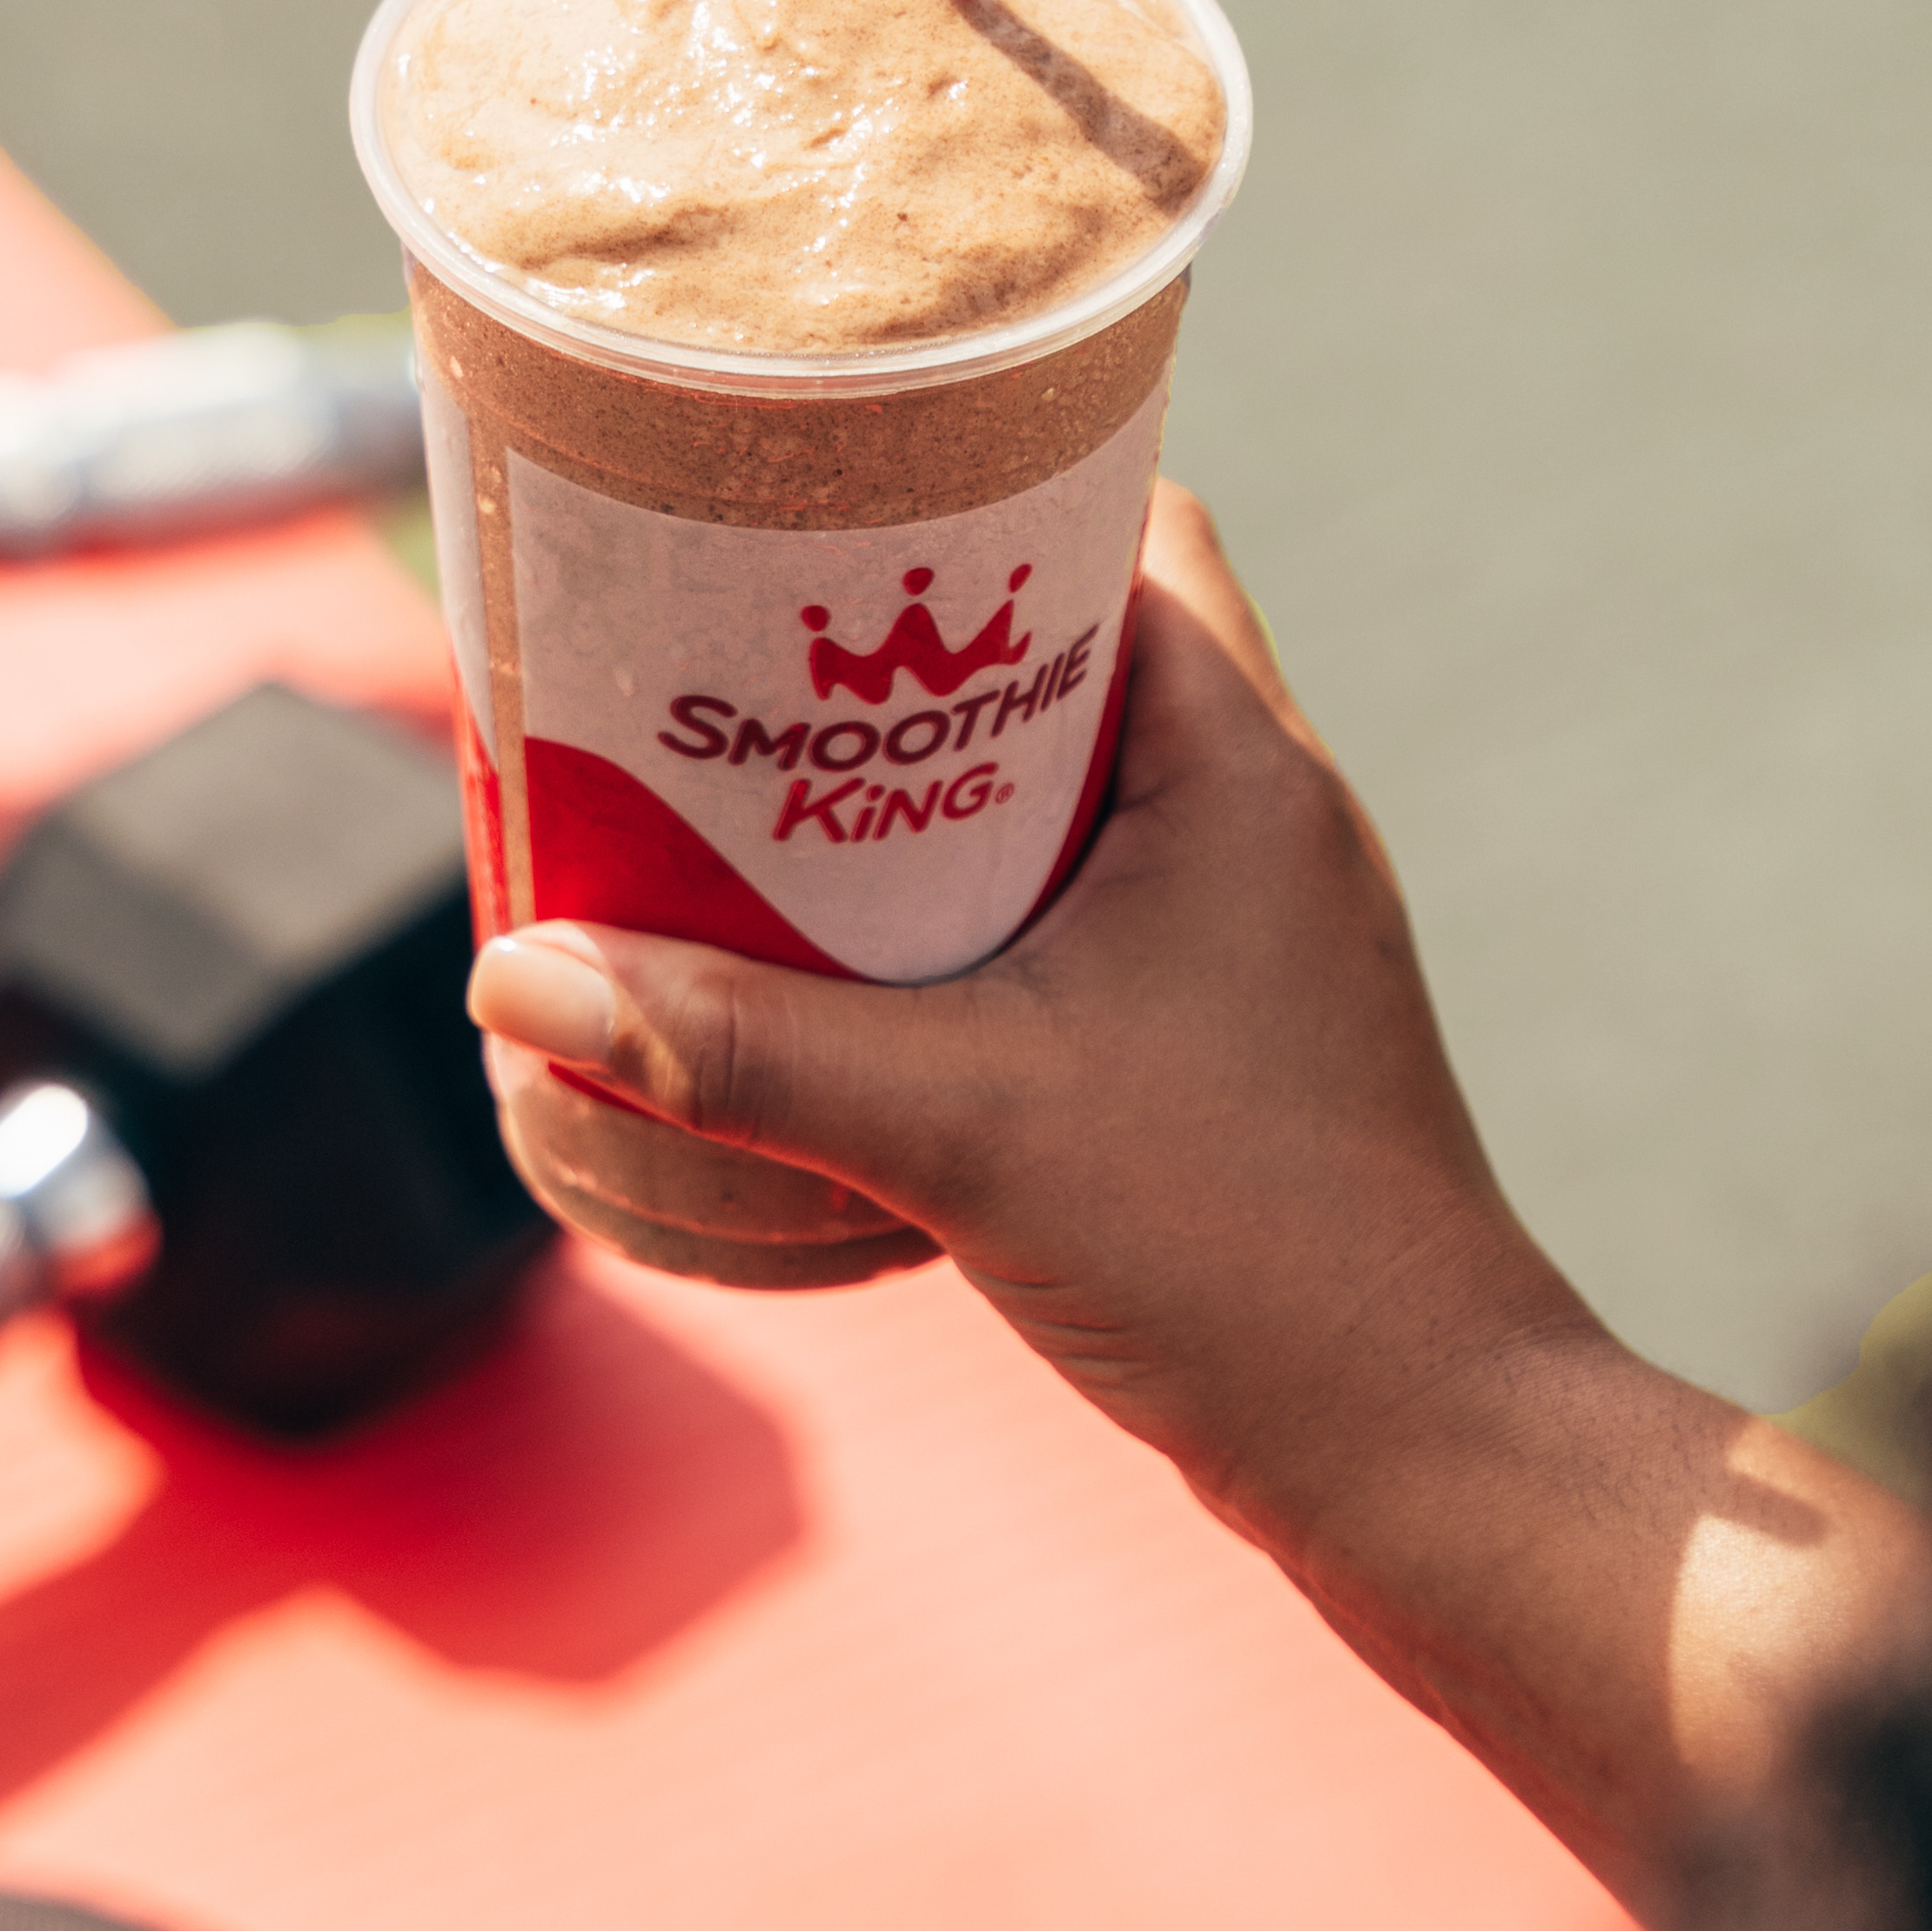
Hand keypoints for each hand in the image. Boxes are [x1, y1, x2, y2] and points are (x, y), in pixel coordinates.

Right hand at [471, 488, 1592, 1565]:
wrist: (1419, 1446)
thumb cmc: (1244, 1256)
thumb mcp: (955, 1130)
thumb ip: (733, 1051)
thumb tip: (512, 979)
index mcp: (1240, 762)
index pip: (1115, 516)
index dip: (961, 484)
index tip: (801, 499)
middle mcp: (1266, 811)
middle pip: (1067, 639)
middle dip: (898, 636)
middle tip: (726, 646)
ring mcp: (1253, 922)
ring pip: (1067, 783)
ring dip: (923, 782)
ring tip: (751, 788)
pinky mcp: (1227, 1025)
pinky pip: (1078, 899)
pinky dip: (966, 900)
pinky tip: (848, 956)